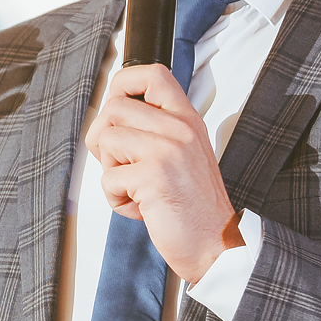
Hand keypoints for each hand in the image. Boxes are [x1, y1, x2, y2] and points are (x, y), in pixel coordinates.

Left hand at [85, 63, 243, 283]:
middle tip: (123, 166)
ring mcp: (168, 151)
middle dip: (104, 141)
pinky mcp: (154, 177)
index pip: (152, 74)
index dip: (123, 84)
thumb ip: (156, 130)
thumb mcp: (184, 154)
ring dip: (110, 171)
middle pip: (114, 108)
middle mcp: (180, 129)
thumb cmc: (195, 207)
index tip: (117, 108)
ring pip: (106, 139)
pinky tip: (141, 208)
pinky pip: (108, 178)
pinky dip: (116, 200)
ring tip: (135, 188)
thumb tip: (110, 117)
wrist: (217, 246)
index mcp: (187, 120)